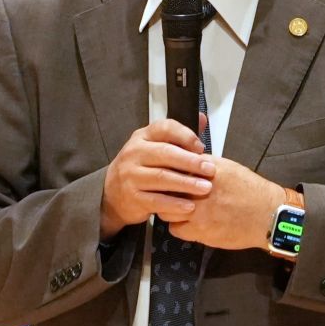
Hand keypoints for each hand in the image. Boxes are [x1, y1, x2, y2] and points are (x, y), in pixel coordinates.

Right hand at [99, 120, 214, 239]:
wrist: (113, 192)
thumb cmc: (141, 167)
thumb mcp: (154, 146)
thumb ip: (178, 135)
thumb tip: (203, 119)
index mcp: (142, 137)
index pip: (165, 128)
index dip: (186, 136)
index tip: (201, 147)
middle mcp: (134, 153)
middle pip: (165, 153)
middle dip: (191, 162)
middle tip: (210, 169)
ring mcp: (130, 175)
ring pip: (162, 177)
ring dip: (186, 183)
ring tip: (205, 187)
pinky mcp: (132, 196)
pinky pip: (156, 200)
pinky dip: (174, 204)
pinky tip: (189, 206)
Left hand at [168, 155, 283, 250]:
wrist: (267, 215)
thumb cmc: (251, 190)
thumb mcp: (227, 168)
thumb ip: (204, 165)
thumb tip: (186, 163)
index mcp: (205, 170)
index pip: (173, 166)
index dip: (168, 172)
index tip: (168, 175)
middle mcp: (198, 189)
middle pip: (165, 188)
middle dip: (165, 190)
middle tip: (169, 193)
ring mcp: (197, 211)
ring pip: (166, 210)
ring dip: (169, 209)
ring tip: (178, 209)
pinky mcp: (199, 230)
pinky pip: (175, 229)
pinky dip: (178, 226)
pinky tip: (187, 223)